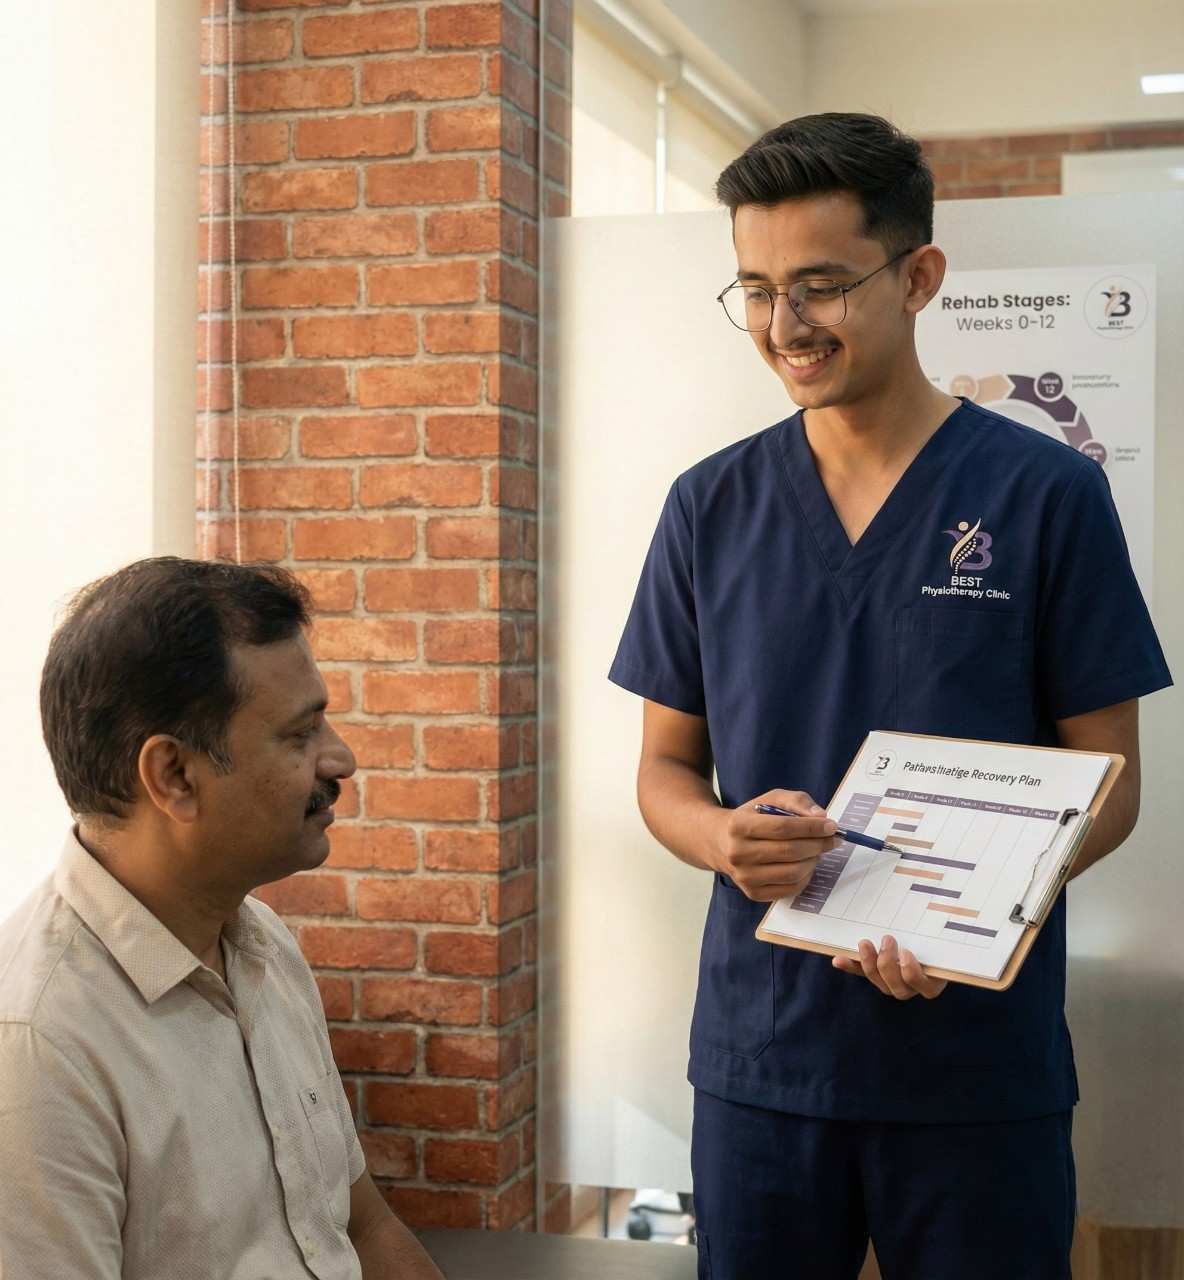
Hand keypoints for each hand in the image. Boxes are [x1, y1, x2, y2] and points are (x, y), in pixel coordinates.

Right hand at [710, 790, 839, 901]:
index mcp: (739, 826)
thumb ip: (796, 802)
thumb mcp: (770, 800)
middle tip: (832, 839)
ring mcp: (744, 877)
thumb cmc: (751, 818)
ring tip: (817, 850)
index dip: (811, 827)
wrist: (720, 842)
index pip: (783, 828)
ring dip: (814, 861)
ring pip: (793, 873)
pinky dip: (806, 877)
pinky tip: (806, 864)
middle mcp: (738, 854)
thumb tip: (821, 817)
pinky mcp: (753, 894)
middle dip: (818, 844)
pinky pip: (790, 889)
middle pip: (790, 852)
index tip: (831, 826)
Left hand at [832, 934, 947, 999]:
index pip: (927, 988)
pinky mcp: (876, 974)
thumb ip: (936, 927)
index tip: (907, 952)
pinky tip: (838, 959)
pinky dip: (850, 966)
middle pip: (900, 989)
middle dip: (888, 964)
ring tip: (865, 943)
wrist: (922, 934)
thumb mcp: (934, 932)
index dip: (913, 974)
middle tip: (887, 939)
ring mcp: (894, 983)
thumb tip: (943, 902)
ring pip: (881, 985)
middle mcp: (913, 986)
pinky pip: (861, 974)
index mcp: (933, 979)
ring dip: (869, 964)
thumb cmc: (932, 935)